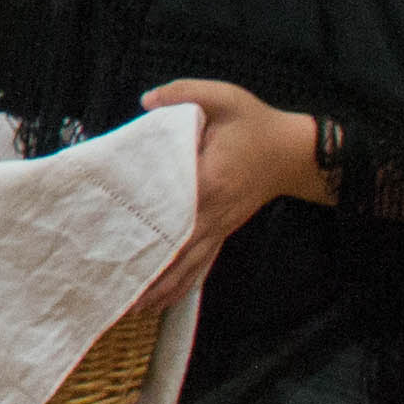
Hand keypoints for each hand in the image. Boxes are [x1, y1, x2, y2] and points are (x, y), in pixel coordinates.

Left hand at [136, 77, 332, 306]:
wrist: (294, 153)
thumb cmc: (256, 125)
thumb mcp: (225, 98)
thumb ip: (184, 93)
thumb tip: (147, 101)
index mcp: (206, 181)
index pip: (170, 210)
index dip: (144, 230)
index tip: (115, 246)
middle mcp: (210, 214)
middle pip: (174, 252)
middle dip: (144, 275)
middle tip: (109, 293)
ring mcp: (218, 228)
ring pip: (186, 267)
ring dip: (159, 290)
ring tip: (127, 310)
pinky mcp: (223, 233)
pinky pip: (200, 266)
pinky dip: (180, 286)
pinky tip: (160, 303)